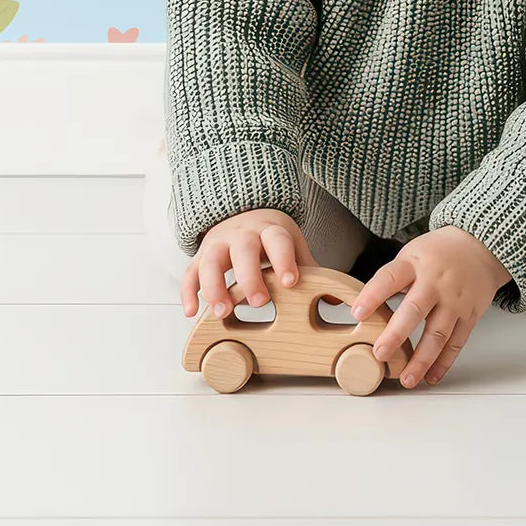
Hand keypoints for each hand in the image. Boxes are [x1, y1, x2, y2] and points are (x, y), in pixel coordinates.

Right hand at [180, 207, 331, 317]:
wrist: (242, 212)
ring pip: (212, 261)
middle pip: (243, 250)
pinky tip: (193, 312)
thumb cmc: (271, 237)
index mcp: (270, 229)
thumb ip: (309, 270)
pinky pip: (190, 273)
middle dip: (250, 276)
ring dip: (215, 287)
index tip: (291, 281)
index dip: (284, 260)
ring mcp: (218, 244)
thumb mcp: (291, 245)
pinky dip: (189, 292)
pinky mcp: (200, 256)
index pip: (278, 240)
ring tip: (223, 312)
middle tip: (260, 303)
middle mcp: (242, 234)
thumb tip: (336, 300)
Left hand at [350, 226, 510, 389]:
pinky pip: (456, 342)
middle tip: (380, 353)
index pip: (390, 279)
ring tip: (406, 379)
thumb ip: (393, 279)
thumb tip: (366, 308)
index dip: (372, 296)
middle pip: (415, 310)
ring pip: (438, 333)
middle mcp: (436, 282)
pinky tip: (431, 376)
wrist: (480, 246)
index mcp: (416, 264)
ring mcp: (455, 300)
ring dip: (422, 359)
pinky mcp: (470, 314)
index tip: (357, 314)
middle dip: (396, 334)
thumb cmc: (439, 253)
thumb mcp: (412, 254)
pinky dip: (444, 362)